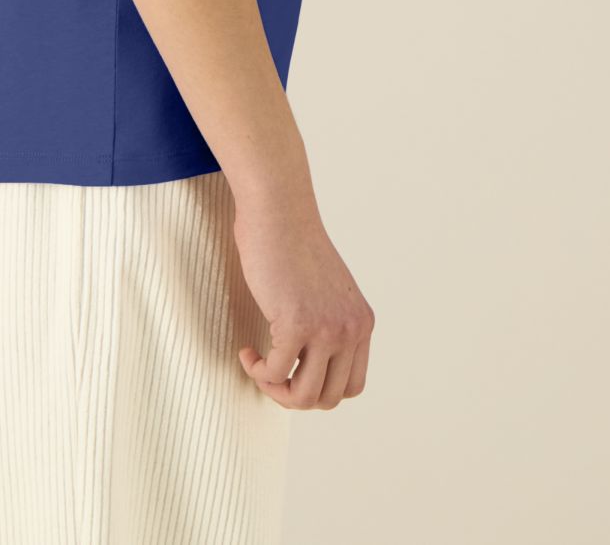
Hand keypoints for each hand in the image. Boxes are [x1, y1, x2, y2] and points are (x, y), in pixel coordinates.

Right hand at [232, 192, 373, 409]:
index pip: (350, 386)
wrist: (278, 210)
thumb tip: (305, 364)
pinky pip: (274, 373)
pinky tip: (247, 350)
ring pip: (304, 396)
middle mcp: (351, 329)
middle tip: (269, 372)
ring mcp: (327, 328)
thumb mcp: (326, 291)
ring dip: (275, 389)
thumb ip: (327, 323)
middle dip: (293, 395)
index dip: (318, 388)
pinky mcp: (297, 323)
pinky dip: (257, 370)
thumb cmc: (291, 243)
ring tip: (258, 365)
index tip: (291, 371)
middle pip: (328, 398)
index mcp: (361, 323)